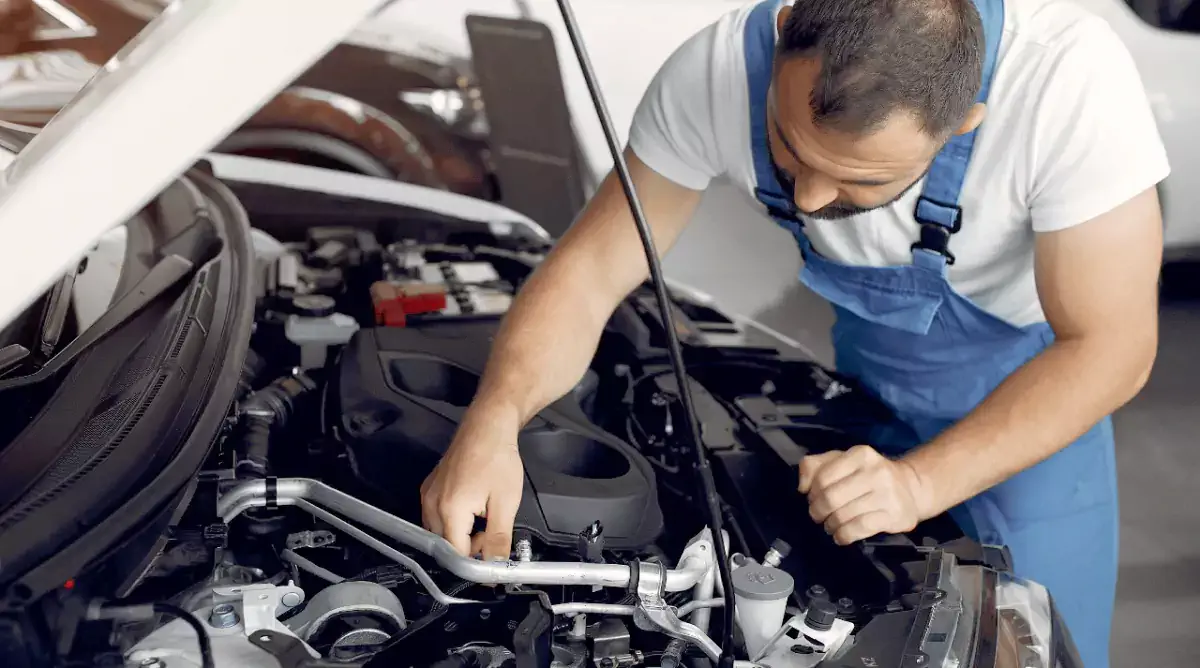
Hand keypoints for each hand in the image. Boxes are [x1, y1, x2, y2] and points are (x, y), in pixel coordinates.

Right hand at [421, 403, 525, 559]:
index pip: (456, 554)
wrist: (487, 427)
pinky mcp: (430, 487)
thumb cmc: (497, 459)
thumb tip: (496, 566)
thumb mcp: (505, 503)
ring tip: (483, 517)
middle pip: (445, 544)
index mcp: (450, 510)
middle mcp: (432, 504)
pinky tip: (471, 507)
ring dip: (460, 533)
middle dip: (467, 546)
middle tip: (490, 531)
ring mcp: (428, 494)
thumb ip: (498, 539)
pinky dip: (453, 520)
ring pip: (439, 531)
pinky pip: (436, 516)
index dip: (475, 559)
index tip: (492, 555)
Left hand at [798, 445, 931, 545]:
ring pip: (843, 515)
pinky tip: (841, 536)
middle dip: (818, 511)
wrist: (911, 489)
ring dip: (830, 525)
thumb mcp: (843, 462)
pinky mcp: (895, 516)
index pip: (823, 477)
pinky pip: (858, 529)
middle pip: (831, 498)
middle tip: (819, 516)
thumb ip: (816, 466)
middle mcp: (876, 472)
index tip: (813, 500)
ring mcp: (887, 494)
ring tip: (830, 526)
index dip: (812, 493)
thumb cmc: (869, 476)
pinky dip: (843, 536)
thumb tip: (802, 487)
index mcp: (861, 454)